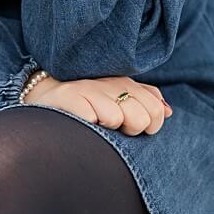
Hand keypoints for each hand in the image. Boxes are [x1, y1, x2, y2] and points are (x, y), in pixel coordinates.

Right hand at [24, 74, 172, 135]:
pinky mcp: (71, 96)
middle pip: (142, 118)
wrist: (45, 96)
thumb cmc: (87, 103)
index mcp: (127, 84)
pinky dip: (88, 125)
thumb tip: (168, 111)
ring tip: (94, 124)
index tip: (129, 128)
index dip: (149, 127)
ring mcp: (91, 88)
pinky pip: (93, 118)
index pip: (156, 111)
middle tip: (111, 127)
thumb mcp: (118, 98)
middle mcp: (111, 83)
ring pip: (118, 119)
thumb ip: (145, 101)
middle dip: (130, 130)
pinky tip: (81, 122)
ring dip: (107, 128)